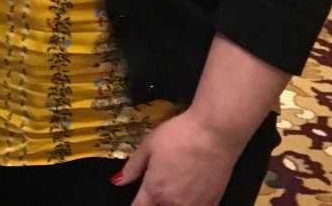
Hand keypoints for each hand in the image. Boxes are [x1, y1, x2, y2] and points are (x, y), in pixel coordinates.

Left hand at [117, 109, 239, 205]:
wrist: (214, 133)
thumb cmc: (179, 135)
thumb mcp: (148, 146)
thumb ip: (132, 168)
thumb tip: (117, 181)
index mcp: (155, 190)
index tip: (137, 200)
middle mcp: (174, 203)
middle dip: (152, 204)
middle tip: (152, 195)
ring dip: (169, 204)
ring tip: (170, 192)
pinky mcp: (212, 202)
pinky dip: (188, 205)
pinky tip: (187, 196)